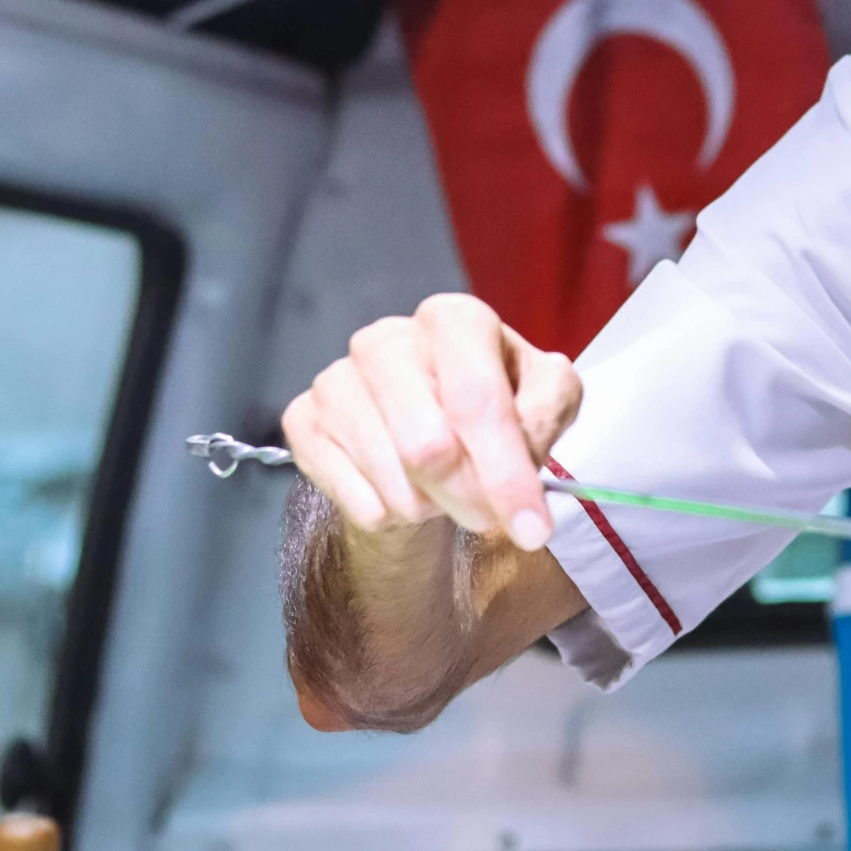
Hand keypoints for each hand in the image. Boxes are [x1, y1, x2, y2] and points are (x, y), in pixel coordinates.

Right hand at [282, 294, 581, 550]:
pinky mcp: (302, 419)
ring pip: (392, 479)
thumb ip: (547, 414)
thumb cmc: (493, 405)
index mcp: (454, 319)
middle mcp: (387, 339)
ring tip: (442, 490)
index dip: (506, 473)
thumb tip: (526, 464)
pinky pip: (355, 498)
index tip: (533, 531)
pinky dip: (389, 515)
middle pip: (427, 447)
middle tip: (486, 512)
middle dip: (469, 497)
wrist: (428, 429)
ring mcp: (337, 378)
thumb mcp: (545, 396)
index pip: (476, 400)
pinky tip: (400, 491)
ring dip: (430, 507)